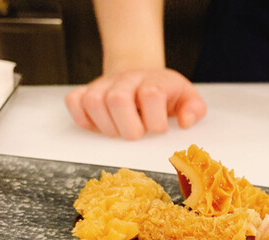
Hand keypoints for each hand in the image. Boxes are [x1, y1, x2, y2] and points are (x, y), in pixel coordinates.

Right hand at [65, 68, 206, 139]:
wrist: (142, 76)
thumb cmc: (166, 94)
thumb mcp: (187, 98)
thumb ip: (194, 110)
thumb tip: (185, 122)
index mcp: (154, 81)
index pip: (151, 94)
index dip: (155, 120)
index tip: (157, 129)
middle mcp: (127, 80)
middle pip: (117, 100)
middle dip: (128, 127)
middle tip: (136, 134)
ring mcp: (104, 84)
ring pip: (93, 102)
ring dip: (106, 126)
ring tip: (119, 131)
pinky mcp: (86, 91)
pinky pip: (74, 102)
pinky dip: (83, 118)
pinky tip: (99, 125)